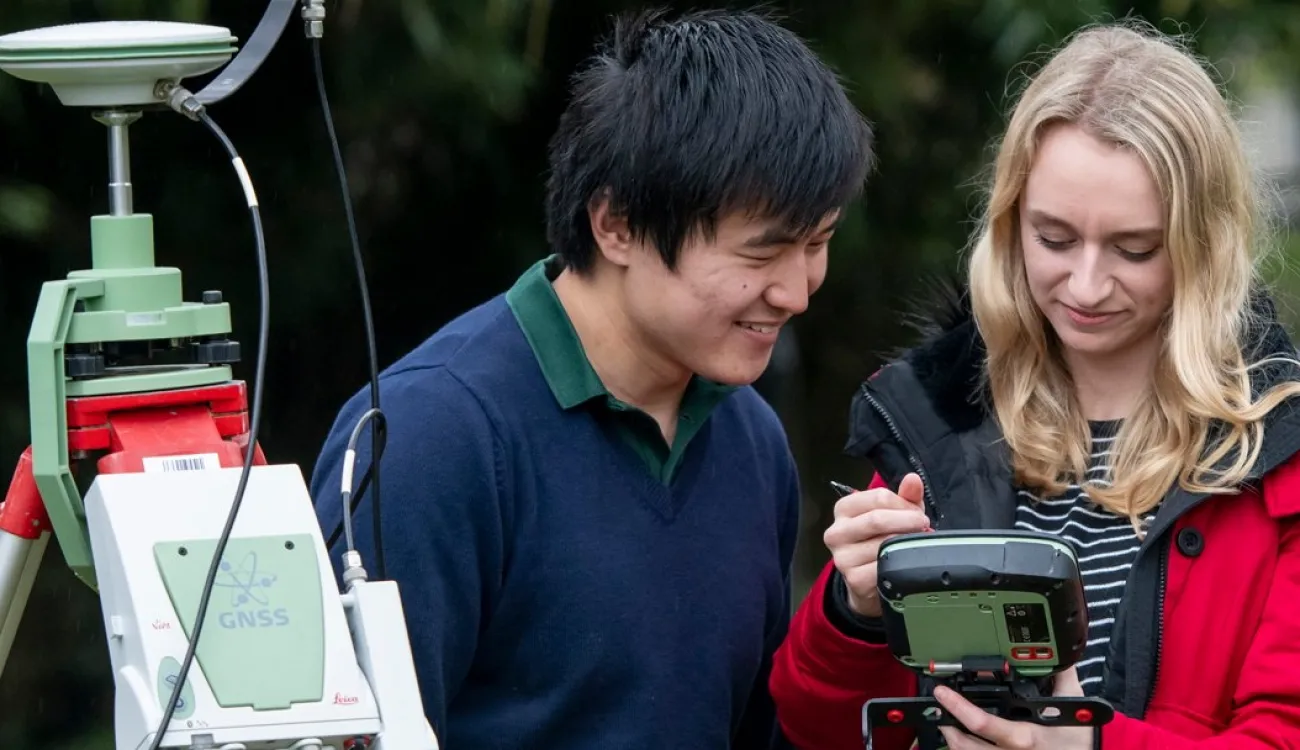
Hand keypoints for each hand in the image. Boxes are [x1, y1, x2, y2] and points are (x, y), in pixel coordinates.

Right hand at [823, 472, 928, 617]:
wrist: (868, 581)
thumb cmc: (880, 540)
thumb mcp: (893, 514)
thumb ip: (904, 496)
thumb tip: (913, 479)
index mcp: (843, 509)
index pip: (878, 497)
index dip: (904, 503)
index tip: (918, 512)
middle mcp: (836, 532)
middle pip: (877, 519)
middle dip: (908, 521)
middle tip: (924, 525)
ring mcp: (842, 557)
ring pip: (883, 544)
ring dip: (907, 543)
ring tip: (917, 544)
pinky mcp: (854, 579)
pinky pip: (884, 567)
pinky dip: (901, 564)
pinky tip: (908, 562)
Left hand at [934, 667, 1094, 748]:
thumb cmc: (1080, 740)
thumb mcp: (1072, 705)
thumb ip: (1061, 675)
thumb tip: (1057, 652)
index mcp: (1025, 736)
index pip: (982, 723)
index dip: (957, 707)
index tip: (942, 692)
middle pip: (964, 744)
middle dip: (947, 725)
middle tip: (940, 709)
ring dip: (952, 740)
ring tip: (948, 724)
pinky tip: (966, 742)